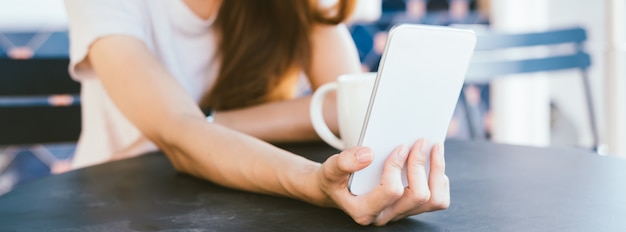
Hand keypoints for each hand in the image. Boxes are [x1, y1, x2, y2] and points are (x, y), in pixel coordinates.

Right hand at [316, 139, 448, 225]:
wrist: (335, 188)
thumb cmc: (334, 179)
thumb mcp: (330, 169)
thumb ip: (344, 162)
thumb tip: (368, 154)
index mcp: (364, 210)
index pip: (392, 191)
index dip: (398, 167)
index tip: (399, 147)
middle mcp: (384, 216)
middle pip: (418, 196)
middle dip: (420, 166)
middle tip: (419, 142)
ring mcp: (399, 213)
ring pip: (433, 200)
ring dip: (436, 173)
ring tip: (433, 149)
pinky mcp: (410, 208)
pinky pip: (437, 200)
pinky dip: (439, 180)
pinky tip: (431, 163)